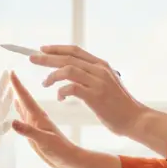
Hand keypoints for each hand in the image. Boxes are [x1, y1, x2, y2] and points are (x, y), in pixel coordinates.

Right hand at [8, 72, 86, 167]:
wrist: (69, 159)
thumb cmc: (60, 151)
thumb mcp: (44, 141)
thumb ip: (29, 132)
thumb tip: (13, 122)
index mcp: (38, 117)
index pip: (26, 98)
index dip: (18, 86)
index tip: (11, 72)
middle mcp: (36, 118)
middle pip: (24, 99)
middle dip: (16, 87)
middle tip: (8, 73)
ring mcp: (36, 123)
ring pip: (25, 105)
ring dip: (18, 95)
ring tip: (10, 86)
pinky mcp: (36, 130)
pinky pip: (25, 115)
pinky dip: (19, 108)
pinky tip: (17, 104)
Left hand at [30, 45, 145, 136]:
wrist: (135, 119)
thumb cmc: (119, 105)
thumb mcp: (107, 84)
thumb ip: (93, 76)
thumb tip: (75, 73)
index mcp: (101, 65)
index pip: (75, 51)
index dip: (57, 48)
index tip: (42, 49)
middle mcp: (100, 70)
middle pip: (68, 58)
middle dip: (47, 58)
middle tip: (32, 59)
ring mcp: (98, 82)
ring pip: (68, 70)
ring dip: (52, 75)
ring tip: (44, 83)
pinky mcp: (96, 96)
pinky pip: (72, 87)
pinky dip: (62, 91)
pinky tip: (60, 98)